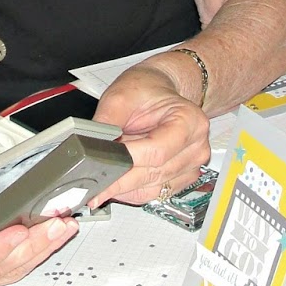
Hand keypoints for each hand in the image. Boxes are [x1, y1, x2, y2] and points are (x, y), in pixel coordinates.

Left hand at [94, 63, 211, 205]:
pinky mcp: (181, 179)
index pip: (157, 151)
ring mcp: (191, 166)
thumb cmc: (146, 90)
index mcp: (189, 121)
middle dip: (118, 179)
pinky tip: (118, 179)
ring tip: (106, 171)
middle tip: (90, 184)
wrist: (158, 92)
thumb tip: (89, 148)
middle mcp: (195, 146)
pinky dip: (132, 190)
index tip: (101, 168)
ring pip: (152, 190)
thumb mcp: (120, 96)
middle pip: (154, 174)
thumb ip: (106, 122)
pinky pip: (153, 194)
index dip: (126, 162)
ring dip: (124, 186)